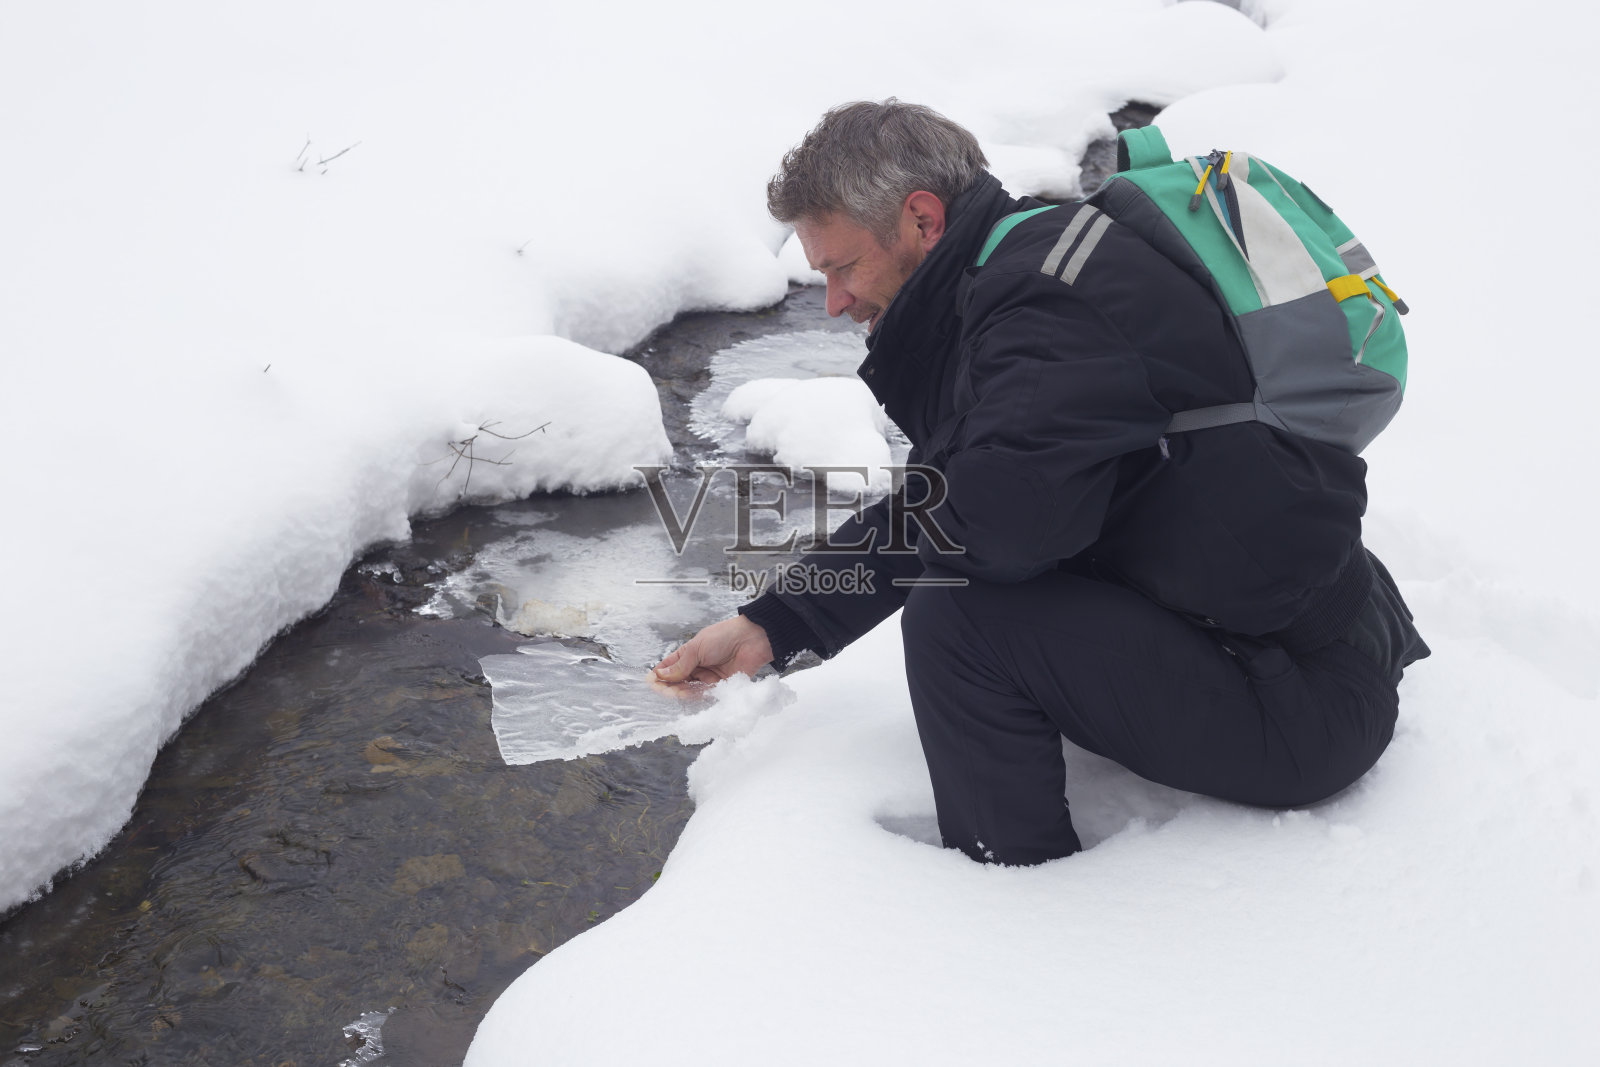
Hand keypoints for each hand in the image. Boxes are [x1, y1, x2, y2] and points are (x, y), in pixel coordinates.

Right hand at [650, 615, 773, 695]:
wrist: (752, 640)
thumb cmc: (724, 636)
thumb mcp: (696, 648)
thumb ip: (680, 665)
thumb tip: (659, 675)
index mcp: (686, 655)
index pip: (666, 669)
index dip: (658, 677)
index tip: (652, 684)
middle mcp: (695, 668)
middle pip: (675, 684)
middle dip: (670, 688)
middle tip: (668, 690)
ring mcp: (707, 678)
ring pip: (689, 692)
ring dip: (684, 693)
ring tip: (683, 691)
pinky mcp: (720, 687)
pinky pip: (705, 696)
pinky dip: (699, 696)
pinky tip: (696, 694)